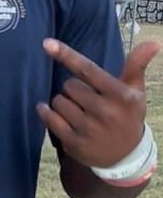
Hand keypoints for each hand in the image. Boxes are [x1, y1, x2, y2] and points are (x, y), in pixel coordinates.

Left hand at [36, 38, 160, 167]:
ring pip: (58, 101)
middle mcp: (105, 112)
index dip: (66, 55)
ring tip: (77, 110)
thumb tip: (153, 42)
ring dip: (62, 102)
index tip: (47, 44)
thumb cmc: (127, 115)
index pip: (88, 69)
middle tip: (85, 98)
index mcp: (121, 96)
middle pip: (68, 86)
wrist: (125, 156)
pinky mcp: (74, 143)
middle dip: (73, 89)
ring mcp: (89, 129)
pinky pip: (50, 119)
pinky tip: (50, 111)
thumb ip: (136, 65)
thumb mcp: (135, 91)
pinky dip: (46, 112)